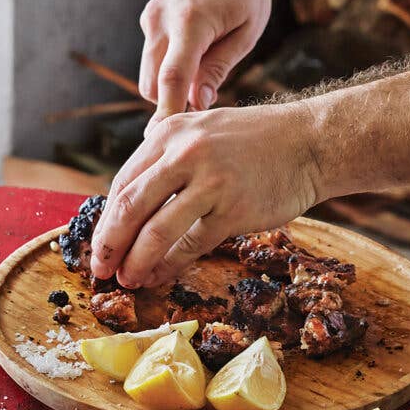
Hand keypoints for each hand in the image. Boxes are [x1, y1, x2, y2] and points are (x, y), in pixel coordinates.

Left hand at [90, 102, 322, 287]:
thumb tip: (131, 202)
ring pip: (155, 231)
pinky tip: (160, 276)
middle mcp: (185, 153)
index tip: (99, 244)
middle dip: (109, 244)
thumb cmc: (257, 141)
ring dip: (135, 261)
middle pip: (130, 207)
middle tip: (99, 269)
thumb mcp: (203, 129)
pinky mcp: (233, 210)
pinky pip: (190, 245)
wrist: (310, 143)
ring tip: (127, 279)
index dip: (106, 219)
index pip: (124, 182)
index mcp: (170, 133)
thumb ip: (168, 157)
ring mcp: (210, 182)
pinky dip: (170, 266)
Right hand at [139, 0, 278, 131]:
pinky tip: (196, 68)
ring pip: (150, 74)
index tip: (168, 142)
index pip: (172, 79)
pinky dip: (168, 70)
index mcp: (191, 20)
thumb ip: (219, 67)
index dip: (169, 115)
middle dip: (171, 106)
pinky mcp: (150, 16)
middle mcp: (162, 18)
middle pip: (153, 84)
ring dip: (170, 89)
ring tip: (204, 91)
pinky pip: (153, 57)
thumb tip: (199, 103)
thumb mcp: (247, 30)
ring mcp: (152, 16)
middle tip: (202, 123)